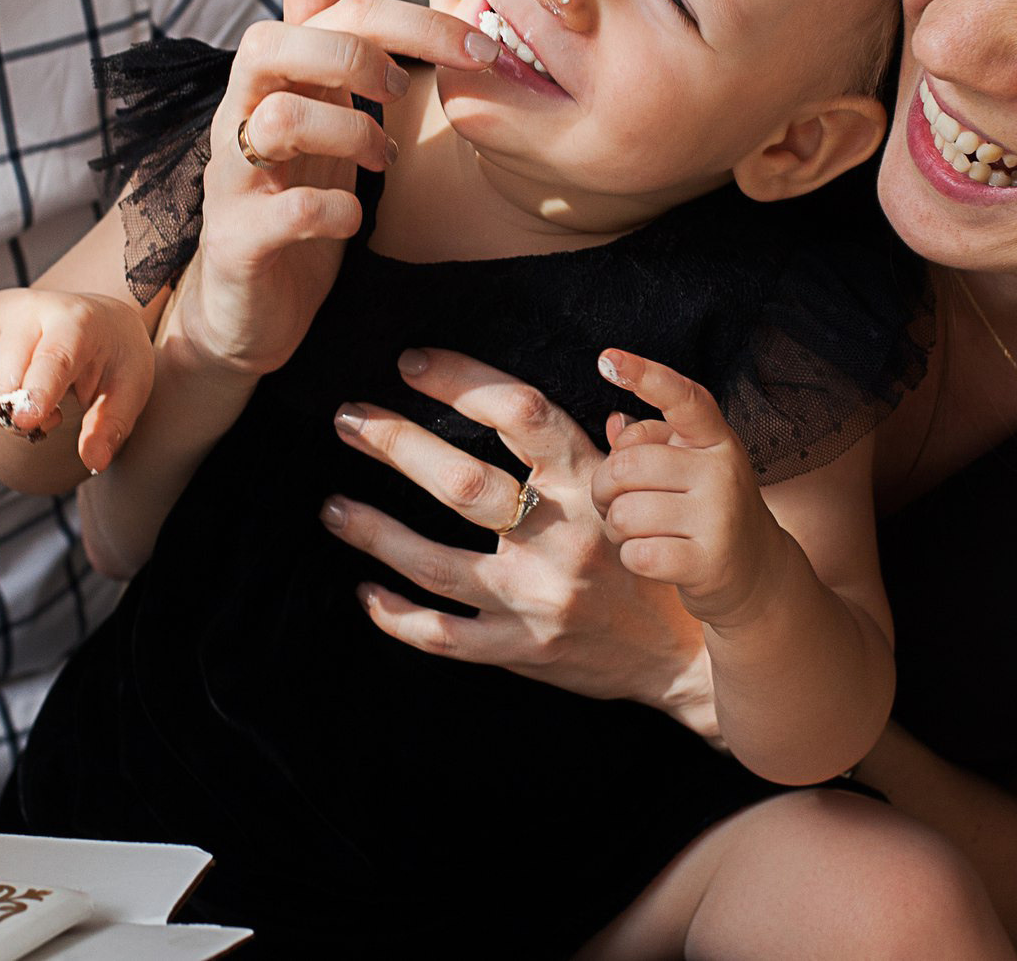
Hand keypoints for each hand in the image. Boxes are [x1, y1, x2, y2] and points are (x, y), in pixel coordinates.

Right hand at [0, 287, 155, 471]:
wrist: (92, 317)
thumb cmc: (111, 357)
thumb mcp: (129, 390)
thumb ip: (110, 426)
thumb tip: (94, 461)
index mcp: (77, 320)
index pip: (52, 358)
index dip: (37, 392)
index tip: (27, 422)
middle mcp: (30, 307)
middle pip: (2, 380)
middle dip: (21, 415)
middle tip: (53, 413)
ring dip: (1, 407)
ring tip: (32, 395)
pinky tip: (10, 382)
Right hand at [171, 0, 496, 377]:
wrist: (245, 308)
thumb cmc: (290, 195)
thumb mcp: (313, 107)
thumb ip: (319, 32)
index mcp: (273, 78)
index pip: (334, 11)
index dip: (411, 18)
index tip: (480, 46)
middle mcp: (239, 117)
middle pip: (271, 43)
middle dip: (353, 56)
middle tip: (405, 95)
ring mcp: (232, 179)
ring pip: (273, 118)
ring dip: (347, 130)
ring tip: (382, 161)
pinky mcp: (235, 244)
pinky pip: (277, 214)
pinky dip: (329, 211)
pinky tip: (355, 219)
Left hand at [319, 347, 712, 722]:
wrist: (685, 654)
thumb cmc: (647, 554)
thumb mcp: (633, 487)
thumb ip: (584, 445)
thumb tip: (519, 402)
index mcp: (589, 485)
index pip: (520, 414)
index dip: (462, 380)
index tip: (411, 363)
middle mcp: (560, 539)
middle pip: (463, 484)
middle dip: (396, 445)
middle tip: (347, 418)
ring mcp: (536, 599)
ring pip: (436, 563)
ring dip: (374, 532)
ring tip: (332, 506)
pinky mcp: (522, 649)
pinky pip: (444, 635)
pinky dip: (397, 615)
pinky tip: (365, 593)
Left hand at [591, 349, 789, 629]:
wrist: (758, 574)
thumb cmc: (708, 511)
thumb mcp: (689, 468)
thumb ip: (651, 444)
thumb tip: (615, 423)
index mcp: (716, 440)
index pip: (683, 399)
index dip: (645, 376)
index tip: (608, 359)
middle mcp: (722, 472)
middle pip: (627, 466)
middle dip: (604, 488)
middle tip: (614, 502)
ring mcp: (719, 518)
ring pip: (625, 513)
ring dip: (617, 528)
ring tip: (637, 531)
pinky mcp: (709, 562)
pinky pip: (637, 553)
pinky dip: (631, 557)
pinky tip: (652, 556)